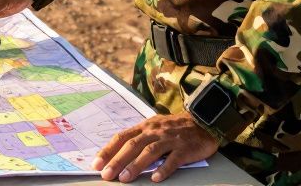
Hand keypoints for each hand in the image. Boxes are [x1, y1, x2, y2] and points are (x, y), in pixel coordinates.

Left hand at [94, 113, 219, 182]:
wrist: (204, 121)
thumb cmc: (176, 127)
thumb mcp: (155, 127)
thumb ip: (139, 138)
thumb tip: (117, 154)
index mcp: (146, 126)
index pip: (122, 137)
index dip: (108, 150)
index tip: (96, 164)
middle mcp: (156, 131)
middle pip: (133, 145)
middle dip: (117, 160)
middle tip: (106, 175)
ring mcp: (170, 139)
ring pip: (150, 152)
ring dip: (136, 165)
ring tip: (125, 178)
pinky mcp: (185, 148)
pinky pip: (173, 160)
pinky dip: (164, 169)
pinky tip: (155, 178)